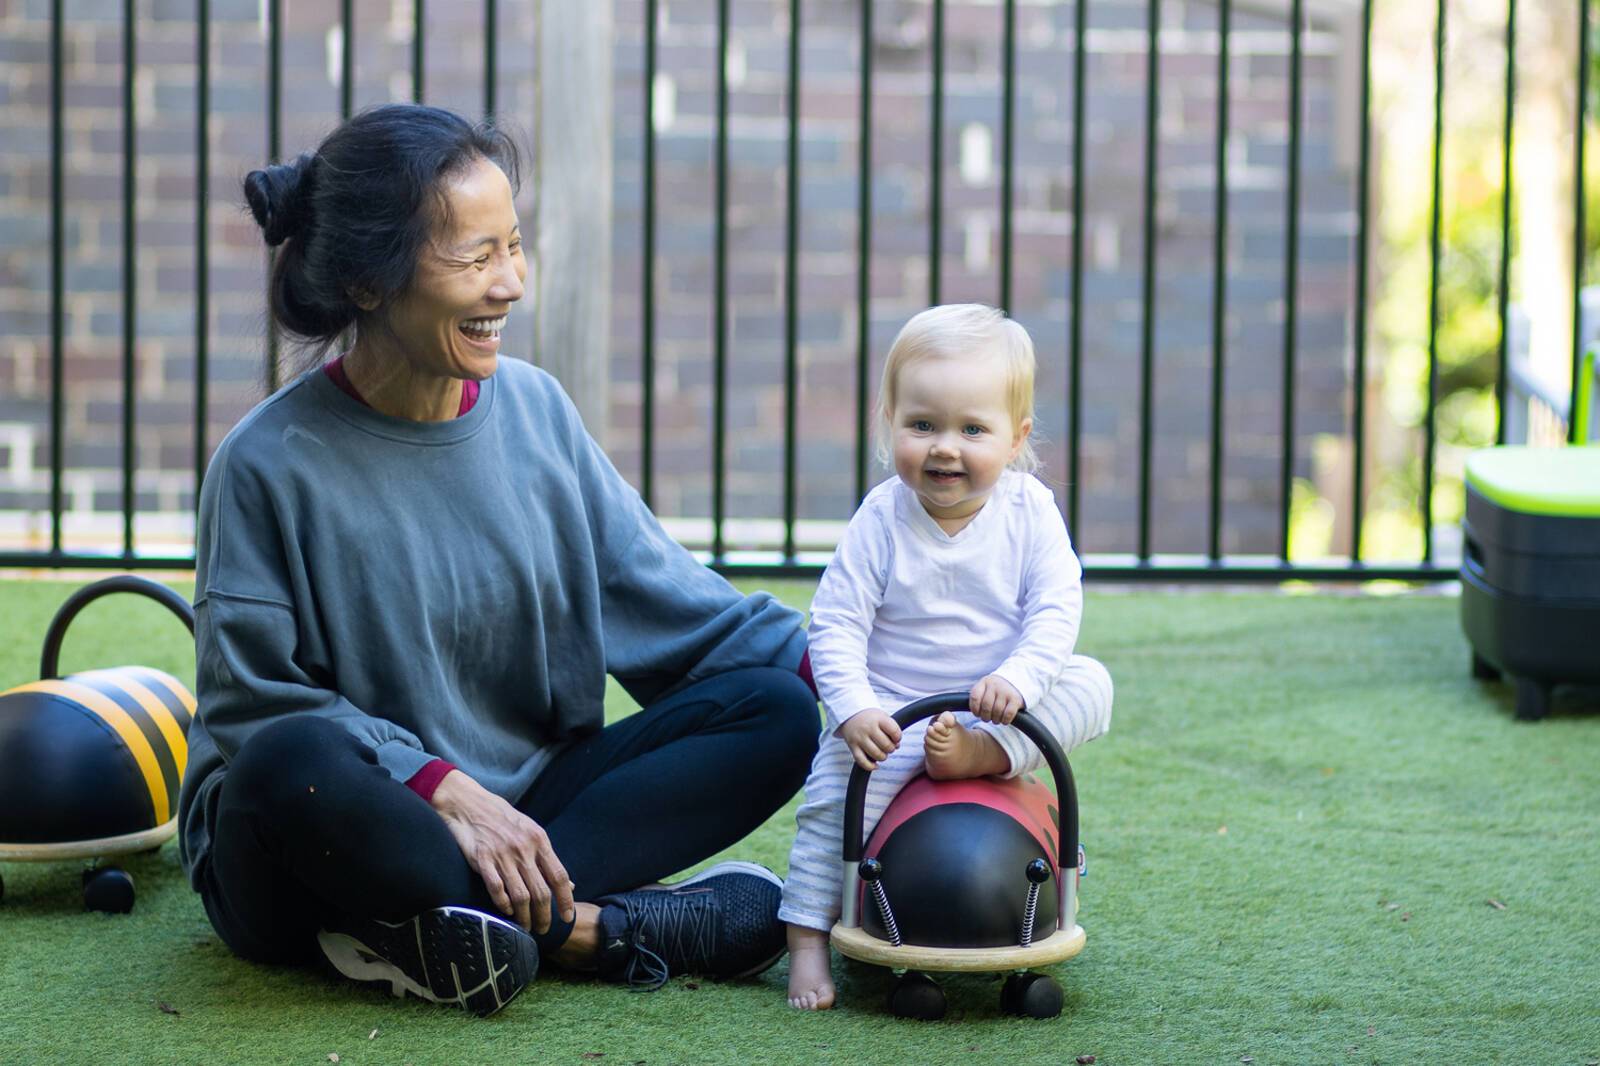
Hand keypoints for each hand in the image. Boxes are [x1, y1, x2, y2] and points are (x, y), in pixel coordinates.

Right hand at [429, 769, 575, 934]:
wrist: (467, 803)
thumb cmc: (501, 819)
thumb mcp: (530, 831)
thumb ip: (547, 858)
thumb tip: (567, 884)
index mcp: (539, 840)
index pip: (558, 876)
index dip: (565, 900)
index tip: (567, 918)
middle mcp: (524, 849)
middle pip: (541, 892)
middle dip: (544, 916)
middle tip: (543, 929)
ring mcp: (503, 855)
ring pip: (521, 896)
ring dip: (525, 917)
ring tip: (525, 927)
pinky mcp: (482, 860)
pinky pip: (497, 889)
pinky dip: (503, 905)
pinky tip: (506, 911)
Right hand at [838, 708, 901, 770]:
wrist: (849, 715)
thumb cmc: (870, 718)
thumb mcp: (882, 717)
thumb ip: (891, 730)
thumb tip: (896, 746)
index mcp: (877, 719)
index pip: (894, 731)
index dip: (898, 737)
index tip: (896, 738)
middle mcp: (867, 728)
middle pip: (886, 745)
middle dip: (891, 748)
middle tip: (888, 746)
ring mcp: (859, 738)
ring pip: (876, 755)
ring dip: (883, 757)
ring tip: (882, 753)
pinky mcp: (852, 746)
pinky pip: (862, 761)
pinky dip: (870, 766)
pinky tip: (875, 765)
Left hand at [969, 675, 1023, 723]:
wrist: (1015, 683)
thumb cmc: (995, 690)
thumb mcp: (984, 688)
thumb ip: (977, 697)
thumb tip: (968, 711)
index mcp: (984, 682)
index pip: (975, 697)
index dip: (974, 709)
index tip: (977, 714)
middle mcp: (995, 685)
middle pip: (986, 706)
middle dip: (985, 716)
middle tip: (987, 718)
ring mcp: (1006, 691)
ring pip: (997, 711)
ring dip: (995, 720)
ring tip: (995, 720)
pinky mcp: (1016, 699)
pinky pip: (1008, 714)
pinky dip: (1005, 720)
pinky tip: (1004, 720)